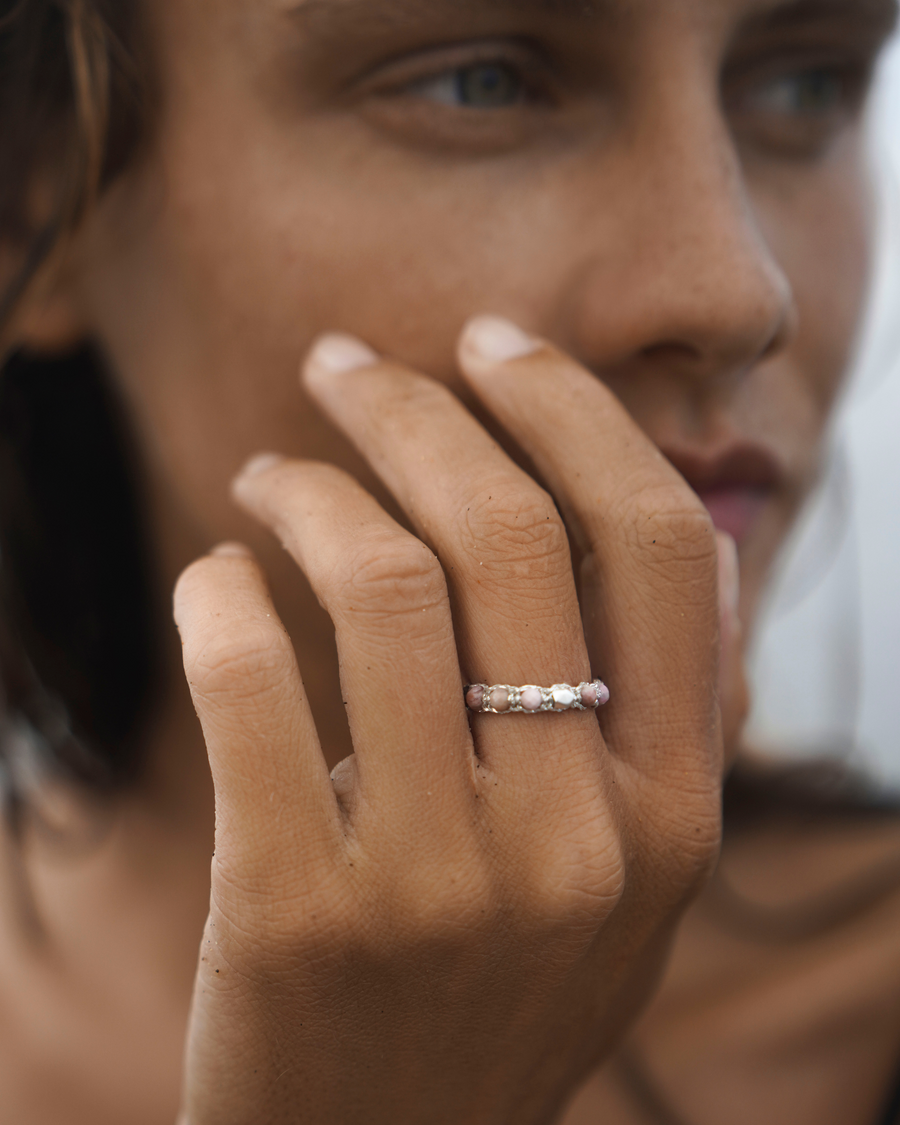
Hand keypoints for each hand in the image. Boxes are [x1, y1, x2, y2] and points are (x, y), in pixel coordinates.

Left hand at [173, 316, 728, 1124]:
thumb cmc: (493, 989)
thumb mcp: (625, 873)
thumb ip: (668, 714)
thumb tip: (700, 526)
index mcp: (672, 812)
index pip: (656, 547)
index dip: (574, 413)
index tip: (494, 344)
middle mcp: (580, 841)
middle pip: (509, 536)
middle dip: (417, 410)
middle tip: (346, 366)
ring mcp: (442, 884)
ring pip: (383, 588)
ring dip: (310, 489)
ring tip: (269, 475)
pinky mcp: (298, 915)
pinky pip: (251, 685)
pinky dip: (221, 595)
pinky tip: (216, 579)